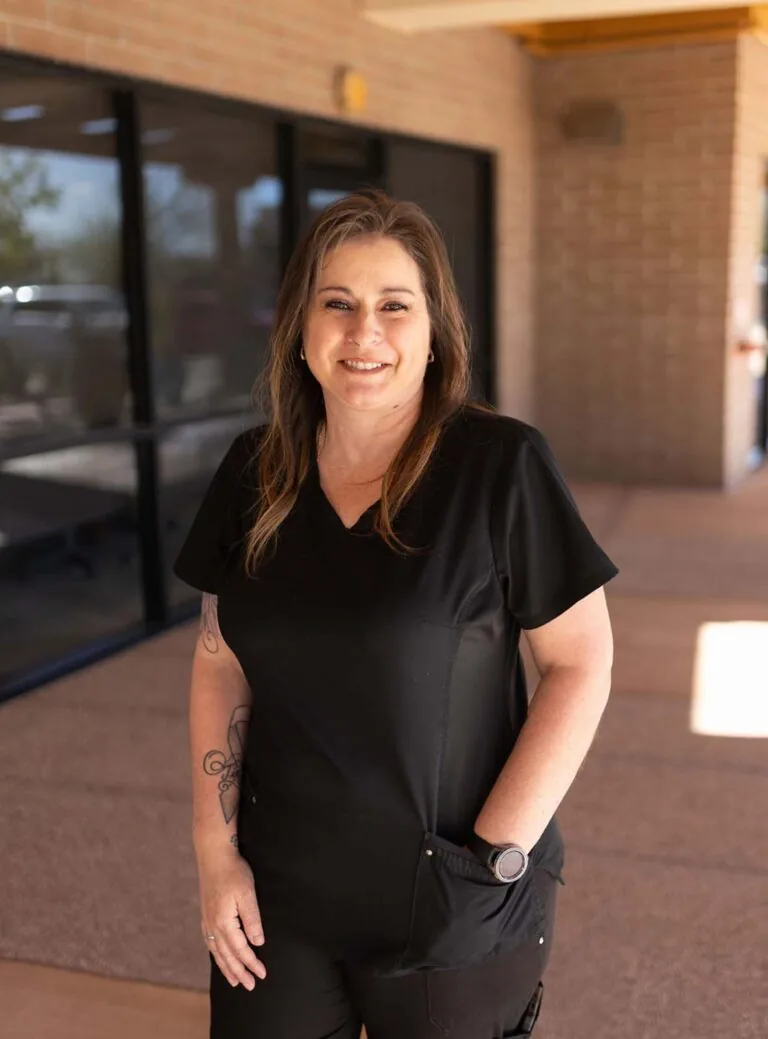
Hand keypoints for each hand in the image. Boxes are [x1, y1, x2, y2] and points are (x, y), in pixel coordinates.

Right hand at [197, 845, 266, 989]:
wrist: (213, 854)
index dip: (252, 963)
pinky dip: (216, 955)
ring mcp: (207, 920)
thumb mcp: (247, 893)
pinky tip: (220, 957)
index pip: (241, 950)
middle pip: (227, 956)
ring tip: (235, 981)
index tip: (262, 974)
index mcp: (224, 922)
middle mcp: (212, 925)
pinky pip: (210, 942)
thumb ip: (252, 919)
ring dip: (227, 967)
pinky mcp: (206, 914)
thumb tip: (257, 942)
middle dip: (239, 972)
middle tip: (251, 986)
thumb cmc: (233, 872)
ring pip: (217, 951)